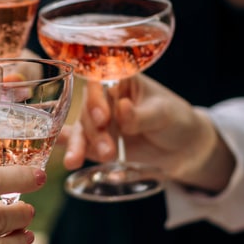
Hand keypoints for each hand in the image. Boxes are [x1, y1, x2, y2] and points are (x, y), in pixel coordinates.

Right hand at [63, 75, 234, 192]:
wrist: (184, 150)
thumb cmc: (176, 120)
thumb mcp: (163, 114)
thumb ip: (141, 115)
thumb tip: (122, 109)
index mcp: (122, 81)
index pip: (101, 83)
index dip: (97, 99)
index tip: (103, 117)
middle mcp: (107, 100)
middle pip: (89, 110)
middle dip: (95, 132)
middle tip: (107, 150)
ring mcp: (101, 123)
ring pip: (82, 130)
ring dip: (81, 146)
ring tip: (78, 162)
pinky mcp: (97, 144)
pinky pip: (79, 143)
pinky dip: (68, 147)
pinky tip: (59, 151)